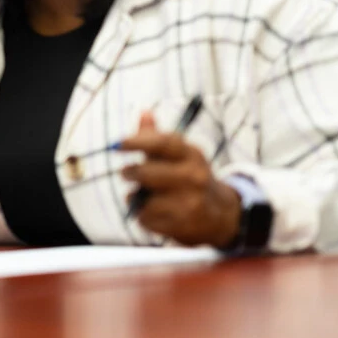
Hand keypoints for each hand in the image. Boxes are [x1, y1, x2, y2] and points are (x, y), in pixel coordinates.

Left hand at [118, 112, 240, 246]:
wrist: (220, 215)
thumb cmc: (189, 177)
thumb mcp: (179, 155)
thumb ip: (156, 137)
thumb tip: (144, 112)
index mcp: (191, 154)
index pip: (163, 143)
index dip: (138, 141)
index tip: (118, 144)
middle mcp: (194, 177)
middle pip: (146, 173)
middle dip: (131, 173)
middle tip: (127, 173)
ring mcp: (190, 202)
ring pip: (143, 198)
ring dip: (137, 198)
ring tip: (148, 196)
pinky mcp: (183, 225)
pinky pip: (145, 218)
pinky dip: (143, 216)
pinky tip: (156, 213)